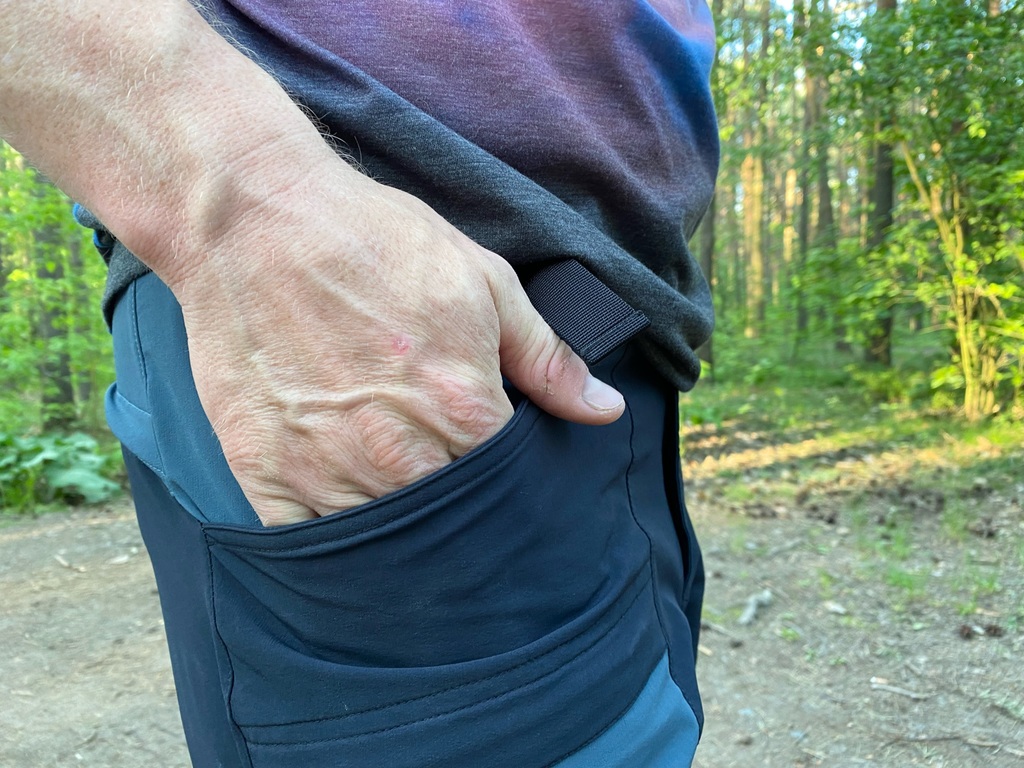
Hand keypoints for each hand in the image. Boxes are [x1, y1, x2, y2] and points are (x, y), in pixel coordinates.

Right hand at [173, 165, 624, 525]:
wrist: (253, 219)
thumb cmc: (372, 240)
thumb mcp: (483, 281)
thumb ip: (546, 358)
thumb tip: (605, 411)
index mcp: (462, 409)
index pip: (511, 489)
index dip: (513, 485)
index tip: (503, 475)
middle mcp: (397, 454)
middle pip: (450, 524)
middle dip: (461, 514)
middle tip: (452, 489)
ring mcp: (326, 468)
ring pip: (384, 541)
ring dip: (400, 529)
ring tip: (399, 495)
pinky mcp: (265, 472)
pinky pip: (310, 542)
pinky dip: (333, 538)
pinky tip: (345, 510)